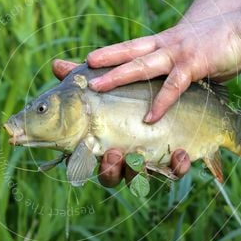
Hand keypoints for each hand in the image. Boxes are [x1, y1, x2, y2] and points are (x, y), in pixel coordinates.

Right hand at [52, 59, 190, 186]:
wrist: (182, 82)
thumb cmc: (134, 89)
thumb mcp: (110, 82)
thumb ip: (84, 78)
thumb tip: (57, 65)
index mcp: (104, 143)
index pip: (91, 161)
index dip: (88, 162)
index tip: (91, 152)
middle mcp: (127, 155)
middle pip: (115, 174)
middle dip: (112, 168)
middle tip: (113, 153)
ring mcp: (151, 158)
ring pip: (143, 176)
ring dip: (139, 170)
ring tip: (138, 158)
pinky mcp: (176, 157)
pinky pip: (175, 170)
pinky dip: (177, 166)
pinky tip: (180, 154)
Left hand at [84, 10, 240, 122]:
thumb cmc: (222, 43)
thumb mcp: (192, 51)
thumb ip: (176, 67)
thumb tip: (165, 87)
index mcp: (162, 43)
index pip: (127, 48)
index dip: (104, 54)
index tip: (79, 62)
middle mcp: (165, 45)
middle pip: (126, 53)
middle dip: (100, 62)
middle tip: (73, 70)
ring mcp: (179, 53)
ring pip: (142, 65)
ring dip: (118, 75)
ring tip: (97, 86)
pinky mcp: (196, 64)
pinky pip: (174, 86)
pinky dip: (161, 102)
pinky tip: (150, 117)